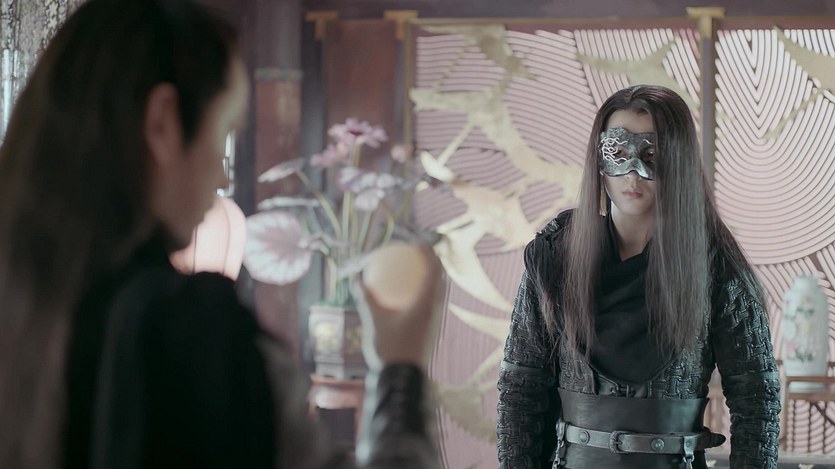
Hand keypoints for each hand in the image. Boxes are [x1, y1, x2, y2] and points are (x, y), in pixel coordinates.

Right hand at [352, 244, 445, 369]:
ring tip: (413, 269)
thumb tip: (356, 280)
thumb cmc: (390, 349)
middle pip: (439, 278)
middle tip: (416, 252)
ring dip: (429, 276)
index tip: (417, 242)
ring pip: (437, 291)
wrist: (402, 378)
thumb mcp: (374, 322)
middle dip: (431, 261)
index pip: (433, 270)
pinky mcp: (431, 328)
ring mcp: (435, 319)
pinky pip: (430, 303)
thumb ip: (366, 299)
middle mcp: (436, 309)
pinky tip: (405, 295)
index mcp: (427, 303)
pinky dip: (422, 292)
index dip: (428, 252)